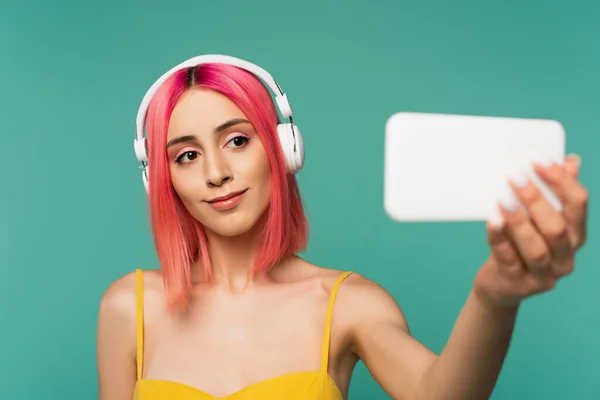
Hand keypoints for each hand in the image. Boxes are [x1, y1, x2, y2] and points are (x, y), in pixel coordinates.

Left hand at [474, 154, 587, 308]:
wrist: (500, 285)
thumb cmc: (519, 245)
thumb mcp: (537, 220)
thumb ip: (553, 194)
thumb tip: (571, 161)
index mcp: (575, 236)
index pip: (578, 205)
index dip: (561, 181)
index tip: (539, 161)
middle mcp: (565, 258)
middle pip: (557, 228)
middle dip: (536, 200)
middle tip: (514, 178)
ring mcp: (544, 275)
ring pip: (536, 248)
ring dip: (518, 221)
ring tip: (502, 200)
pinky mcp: (519, 284)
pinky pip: (509, 259)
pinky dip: (500, 239)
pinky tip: (492, 222)